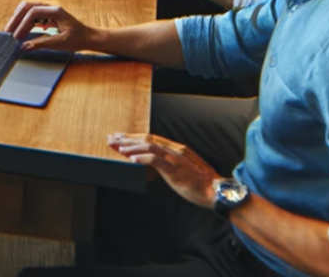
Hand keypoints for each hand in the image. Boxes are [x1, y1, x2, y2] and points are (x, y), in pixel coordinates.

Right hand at [3, 1, 99, 53]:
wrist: (88, 37)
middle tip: (8, 31)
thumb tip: (25, 46)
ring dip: (18, 18)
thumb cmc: (78, 39)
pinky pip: (32, 14)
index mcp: (55, 11)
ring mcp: (49, 9)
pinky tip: (21, 30)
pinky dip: (24, 21)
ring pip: (28, 8)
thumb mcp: (60, 43)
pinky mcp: (47, 14)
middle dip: (16, 18)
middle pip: (27, 6)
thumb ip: (41, 44)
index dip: (22, 24)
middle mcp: (51, 6)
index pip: (33, 12)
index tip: (17, 36)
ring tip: (11, 31)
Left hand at [108, 133, 222, 208]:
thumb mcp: (181, 169)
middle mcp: (175, 149)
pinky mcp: (175, 169)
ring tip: (118, 148)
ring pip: (149, 146)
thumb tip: (149, 166)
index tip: (120, 138)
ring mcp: (175, 158)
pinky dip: (142, 158)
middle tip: (112, 139)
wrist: (216, 191)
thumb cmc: (199, 183)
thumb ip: (166, 165)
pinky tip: (131, 159)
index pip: (151, 138)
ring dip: (131, 146)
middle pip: (147, 139)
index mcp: (177, 148)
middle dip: (128, 138)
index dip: (134, 137)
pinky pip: (156, 160)